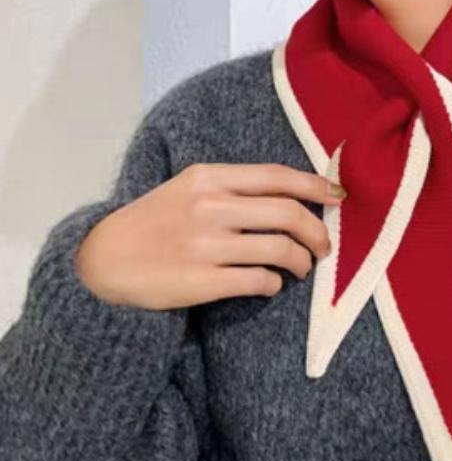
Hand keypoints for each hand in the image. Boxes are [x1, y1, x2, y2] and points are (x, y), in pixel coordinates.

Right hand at [74, 163, 344, 309]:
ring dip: (301, 261)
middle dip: (317, 231)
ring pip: (280, 249)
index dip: (314, 184)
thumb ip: (234, 187)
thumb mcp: (189, 188)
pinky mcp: (202, 281)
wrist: (103, 261)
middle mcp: (210, 206)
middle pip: (288, 213)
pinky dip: (274, 284)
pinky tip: (270, 284)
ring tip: (301, 267)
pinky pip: (259, 281)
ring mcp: (206, 244)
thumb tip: (293, 195)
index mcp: (209, 177)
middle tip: (324, 246)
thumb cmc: (155, 221)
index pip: (276, 176)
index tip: (338, 196)